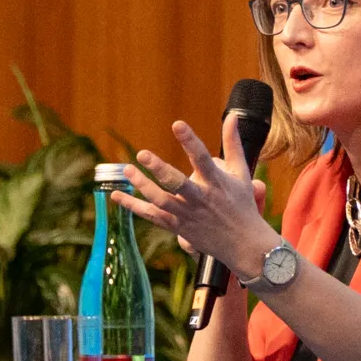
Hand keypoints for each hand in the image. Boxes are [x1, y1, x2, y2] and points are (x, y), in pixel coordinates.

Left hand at [113, 114, 275, 278]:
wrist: (244, 245)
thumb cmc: (242, 204)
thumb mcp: (241, 172)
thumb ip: (232, 143)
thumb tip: (231, 116)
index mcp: (216, 182)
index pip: (202, 158)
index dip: (189, 141)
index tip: (177, 124)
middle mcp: (200, 199)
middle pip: (177, 184)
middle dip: (159, 169)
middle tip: (142, 154)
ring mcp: (187, 215)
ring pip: (161, 201)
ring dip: (142, 186)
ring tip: (127, 169)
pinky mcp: (178, 227)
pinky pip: (152, 217)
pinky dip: (134, 207)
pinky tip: (117, 196)